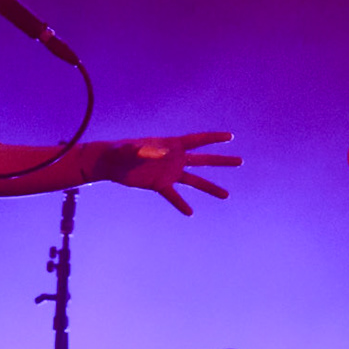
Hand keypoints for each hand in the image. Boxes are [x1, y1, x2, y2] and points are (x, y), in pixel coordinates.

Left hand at [92, 132, 240, 214]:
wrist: (108, 163)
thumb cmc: (118, 151)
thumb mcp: (130, 149)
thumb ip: (145, 150)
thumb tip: (162, 154)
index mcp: (170, 145)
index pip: (197, 140)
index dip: (213, 138)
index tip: (230, 136)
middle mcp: (174, 158)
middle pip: (203, 160)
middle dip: (221, 161)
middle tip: (240, 161)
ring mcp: (168, 172)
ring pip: (194, 181)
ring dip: (210, 187)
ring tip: (227, 195)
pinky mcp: (159, 185)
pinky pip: (173, 196)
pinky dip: (181, 204)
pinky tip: (190, 212)